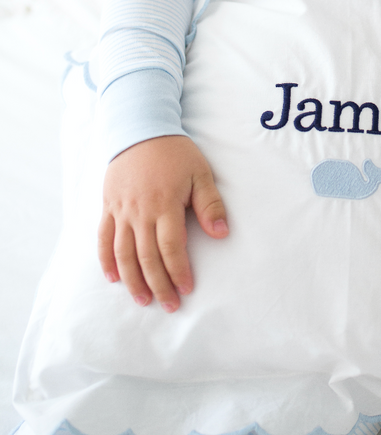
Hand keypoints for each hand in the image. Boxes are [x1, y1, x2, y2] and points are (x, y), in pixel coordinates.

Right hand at [98, 135, 227, 311]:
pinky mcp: (108, 206)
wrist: (140, 129)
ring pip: (123, 253)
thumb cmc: (175, 152)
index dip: (178, 271)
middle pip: (146, 257)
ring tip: (143, 299)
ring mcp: (121, 210)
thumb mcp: (200, 173)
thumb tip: (222, 233)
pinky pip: (104, 238)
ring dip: (133, 280)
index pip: (171, 247)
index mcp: (165, 204)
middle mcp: (140, 212)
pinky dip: (107, 260)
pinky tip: (114, 278)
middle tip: (169, 305)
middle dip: (159, 284)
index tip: (186, 288)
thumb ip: (210, 204)